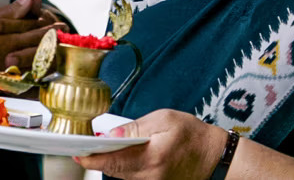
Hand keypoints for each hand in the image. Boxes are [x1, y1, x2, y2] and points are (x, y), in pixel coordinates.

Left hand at [74, 109, 227, 179]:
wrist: (215, 157)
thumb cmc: (193, 135)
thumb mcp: (165, 119)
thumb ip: (136, 127)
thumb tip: (112, 134)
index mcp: (152, 157)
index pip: (114, 161)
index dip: (92, 158)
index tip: (78, 153)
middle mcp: (150, 175)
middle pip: (113, 170)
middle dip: (96, 160)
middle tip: (82, 148)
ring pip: (120, 175)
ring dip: (108, 163)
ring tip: (96, 148)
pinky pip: (131, 177)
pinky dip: (121, 167)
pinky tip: (116, 155)